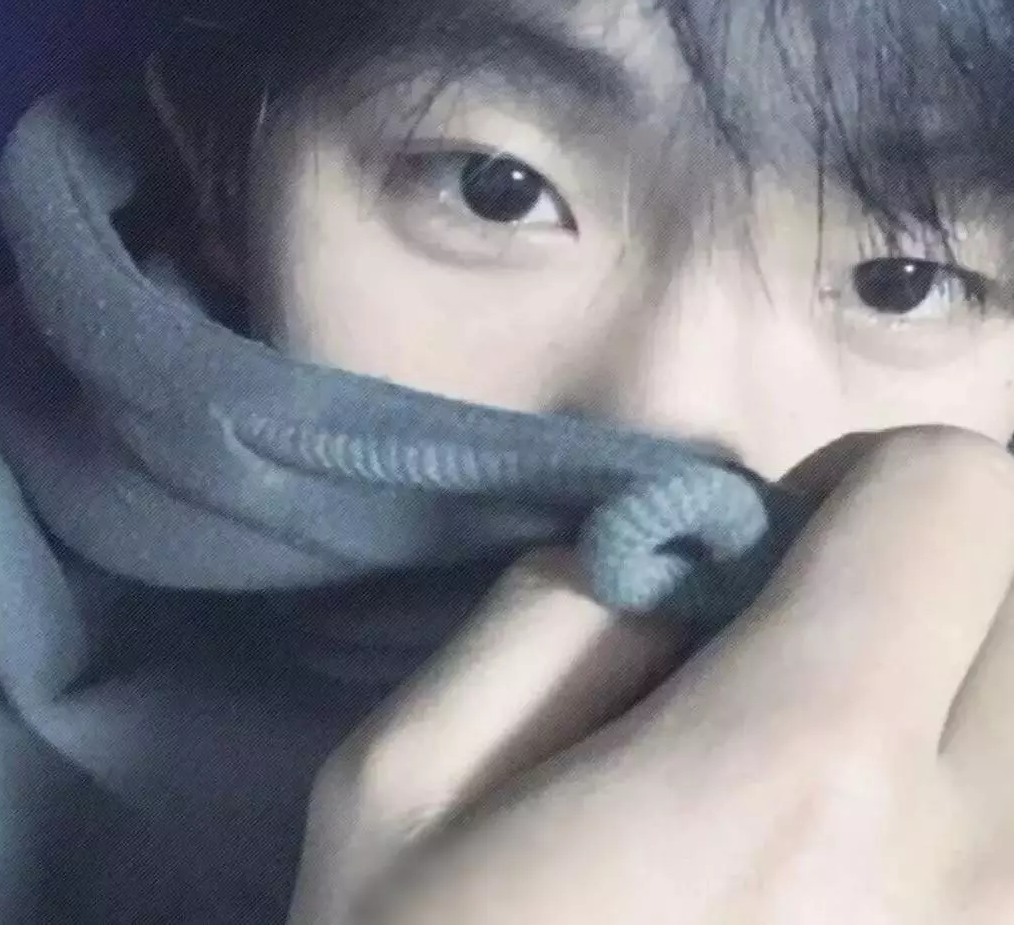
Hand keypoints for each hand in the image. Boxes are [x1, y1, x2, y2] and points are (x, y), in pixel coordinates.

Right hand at [289, 427, 1013, 923]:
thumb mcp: (404, 787)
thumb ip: (553, 611)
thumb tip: (688, 543)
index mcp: (802, 774)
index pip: (959, 495)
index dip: (862, 489)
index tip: (777, 560)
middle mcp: (980, 871)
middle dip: (930, 585)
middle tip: (813, 660)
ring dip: (960, 699)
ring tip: (838, 780)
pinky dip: (970, 806)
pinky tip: (872, 866)